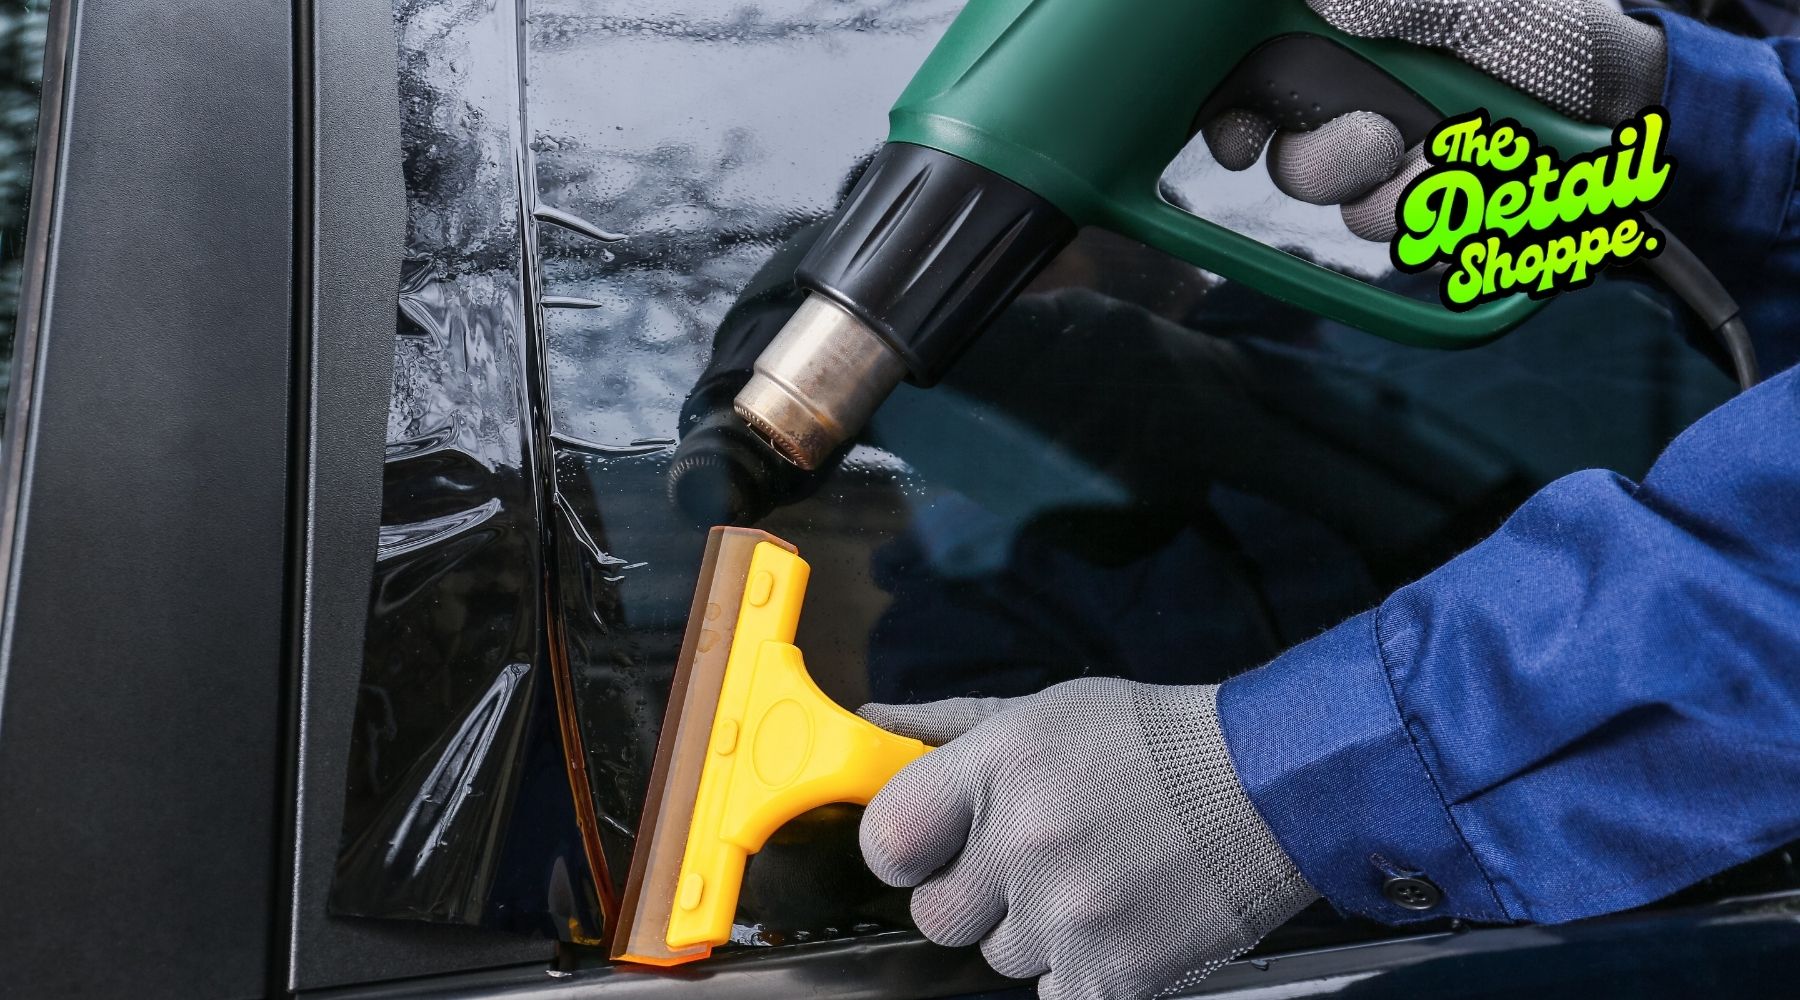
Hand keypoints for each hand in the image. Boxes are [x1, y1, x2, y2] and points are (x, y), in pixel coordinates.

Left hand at [858, 678, 1316, 999]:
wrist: (1270, 789)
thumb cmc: (1153, 744)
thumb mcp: (1044, 711)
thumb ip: (948, 728)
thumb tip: (872, 727)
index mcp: (1000, 768)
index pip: (887, 840)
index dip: (900, 851)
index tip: (924, 849)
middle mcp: (1027, 842)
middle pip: (935, 916)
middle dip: (971, 896)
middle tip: (1027, 863)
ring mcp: (1071, 915)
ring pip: (998, 957)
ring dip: (1035, 929)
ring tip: (1093, 877)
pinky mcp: (1114, 974)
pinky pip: (1051, 994)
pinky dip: (1079, 969)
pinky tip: (1115, 918)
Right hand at [1201, 0, 1666, 239]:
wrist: (1622, 101)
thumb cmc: (1540, 26)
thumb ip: (1355, 6)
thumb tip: (1294, 15)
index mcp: (1346, 48)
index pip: (1249, 92)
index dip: (1231, 120)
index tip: (1235, 143)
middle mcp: (1363, 107)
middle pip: (1288, 161)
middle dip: (1328, 159)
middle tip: (1382, 138)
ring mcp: (1398, 165)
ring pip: (1340, 205)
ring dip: (1391, 189)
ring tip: (1450, 156)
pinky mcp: (1433, 216)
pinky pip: (1395, 238)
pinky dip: (1432, 217)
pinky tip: (1471, 188)